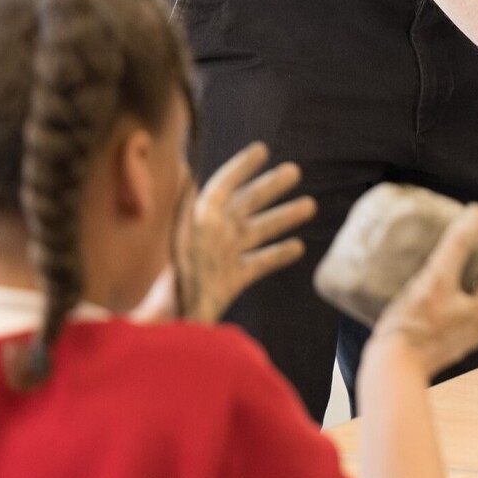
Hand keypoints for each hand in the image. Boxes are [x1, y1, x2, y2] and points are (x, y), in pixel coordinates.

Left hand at [141, 142, 315, 323]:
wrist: (169, 327)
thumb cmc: (168, 285)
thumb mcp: (175, 239)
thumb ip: (180, 206)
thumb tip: (181, 166)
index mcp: (198, 222)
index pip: (223, 187)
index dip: (242, 168)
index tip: (263, 150)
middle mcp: (212, 235)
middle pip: (245, 205)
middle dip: (270, 187)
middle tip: (294, 171)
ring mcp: (223, 257)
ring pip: (259, 231)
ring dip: (283, 217)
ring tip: (310, 205)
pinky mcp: (231, 281)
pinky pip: (259, 263)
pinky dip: (278, 254)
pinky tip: (298, 246)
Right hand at [370, 205, 477, 379]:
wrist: (392, 369)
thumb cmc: (413, 328)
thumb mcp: (436, 280)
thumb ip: (457, 247)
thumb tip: (474, 217)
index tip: (477, 215)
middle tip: (464, 226)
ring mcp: (467, 330)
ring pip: (475, 288)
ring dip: (466, 264)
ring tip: (449, 245)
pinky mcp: (449, 335)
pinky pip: (459, 301)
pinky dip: (453, 282)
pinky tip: (434, 275)